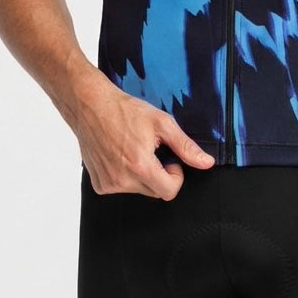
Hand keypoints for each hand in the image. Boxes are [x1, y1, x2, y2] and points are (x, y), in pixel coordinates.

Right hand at [68, 65, 215, 199]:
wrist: (91, 106)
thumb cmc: (125, 110)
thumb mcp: (162, 123)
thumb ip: (185, 146)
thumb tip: (206, 163)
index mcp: (140, 167)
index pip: (170, 191)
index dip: (176, 175)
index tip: (170, 158)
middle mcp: (122, 180)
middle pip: (155, 191)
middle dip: (160, 174)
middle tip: (152, 149)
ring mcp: (108, 184)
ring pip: (139, 190)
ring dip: (142, 174)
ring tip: (134, 148)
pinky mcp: (98, 184)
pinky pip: (121, 187)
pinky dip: (125, 175)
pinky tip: (120, 154)